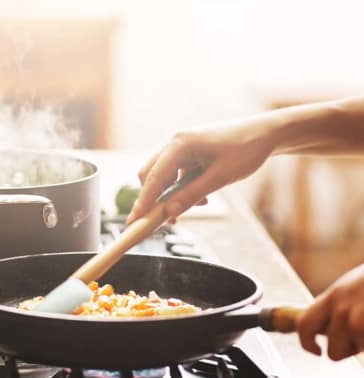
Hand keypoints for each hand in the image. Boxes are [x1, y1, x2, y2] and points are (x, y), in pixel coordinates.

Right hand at [126, 116, 278, 223]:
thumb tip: (169, 213)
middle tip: (162, 221)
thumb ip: (191, 196)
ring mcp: (181, 147)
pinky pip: (176, 175)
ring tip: (197, 206)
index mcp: (180, 144)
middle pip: (151, 176)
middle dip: (155, 200)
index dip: (142, 203)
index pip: (153, 179)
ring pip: (163, 177)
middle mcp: (175, 142)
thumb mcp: (219, 178)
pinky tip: (201, 197)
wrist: (266, 134)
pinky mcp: (189, 153)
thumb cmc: (246, 150)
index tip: (133, 222)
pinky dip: (182, 189)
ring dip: (172, 196)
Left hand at [297, 264, 363, 359]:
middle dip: (350, 350)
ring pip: (358, 352)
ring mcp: (359, 319)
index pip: (305, 325)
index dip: (307, 343)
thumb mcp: (357, 285)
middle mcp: (342, 307)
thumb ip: (341, 304)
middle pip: (333, 351)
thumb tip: (327, 329)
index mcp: (334, 295)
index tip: (316, 350)